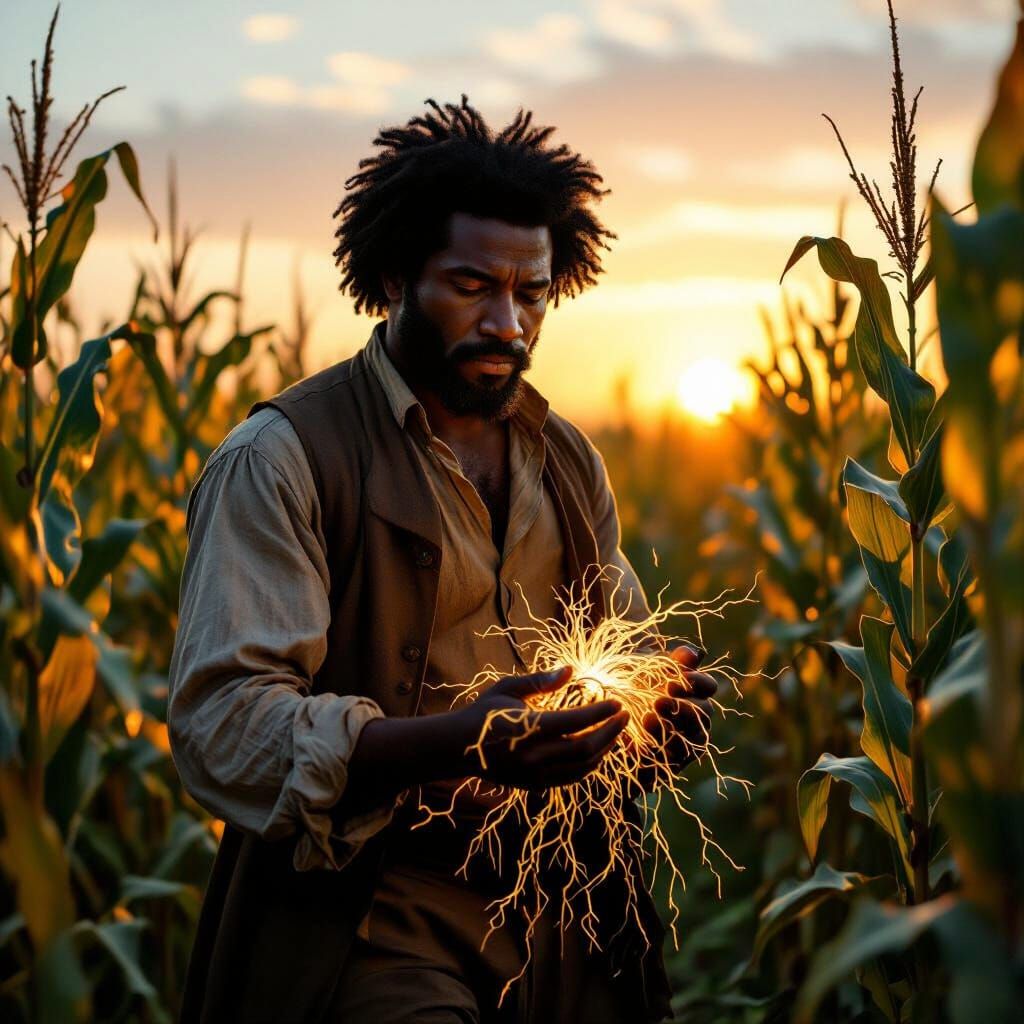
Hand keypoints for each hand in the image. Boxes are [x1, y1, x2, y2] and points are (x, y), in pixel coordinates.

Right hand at [458, 666, 628, 789]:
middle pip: (585, 748)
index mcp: (528, 728)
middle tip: (624, 715)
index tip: (617, 701)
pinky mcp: (535, 786)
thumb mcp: (508, 688)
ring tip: (615, 732)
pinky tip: (597, 749)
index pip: (576, 721)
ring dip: (604, 750)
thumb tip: (572, 669)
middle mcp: (533, 756)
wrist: (458, 748)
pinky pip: (571, 778)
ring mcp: (534, 775)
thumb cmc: (484, 712)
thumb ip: (540, 681)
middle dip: (611, 732)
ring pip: (582, 768)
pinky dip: (589, 764)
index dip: (601, 712)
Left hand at [640, 644, 717, 781]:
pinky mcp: (675, 763)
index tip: (676, 679)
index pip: (709, 686)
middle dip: (684, 706)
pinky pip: (675, 760)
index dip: (698, 682)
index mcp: (692, 692)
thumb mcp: (643, 670)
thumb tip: (694, 654)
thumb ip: (669, 662)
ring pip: (693, 738)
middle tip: (660, 701)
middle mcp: (696, 717)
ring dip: (671, 727)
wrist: (604, 723)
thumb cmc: (628, 689)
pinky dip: (659, 750)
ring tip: (647, 719)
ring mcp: (688, 741)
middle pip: (705, 712)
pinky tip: (639, 741)